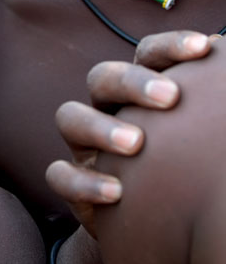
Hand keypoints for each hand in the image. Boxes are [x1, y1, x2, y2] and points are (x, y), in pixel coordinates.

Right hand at [46, 31, 210, 235]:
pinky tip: (117, 193)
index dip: (170, 47)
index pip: (146, 54)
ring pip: (71, 117)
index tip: (203, 47)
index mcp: (138, 88)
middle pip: (102, 77)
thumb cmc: (177, 162)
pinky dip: (83, 183)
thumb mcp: (190, 129)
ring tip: (136, 144)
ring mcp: (84, 142)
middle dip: (132, 82)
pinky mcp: (72, 180)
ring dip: (100, 127)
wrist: (149, 216)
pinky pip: (59, 174)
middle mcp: (106, 107)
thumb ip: (203, 99)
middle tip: (169, 97)